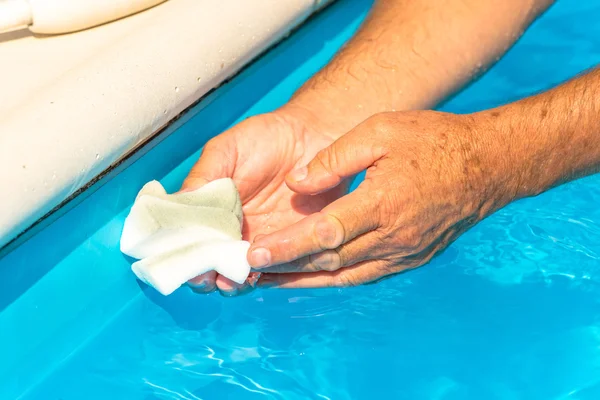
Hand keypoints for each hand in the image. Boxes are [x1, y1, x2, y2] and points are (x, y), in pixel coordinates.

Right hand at [180, 105, 347, 294]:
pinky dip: (269, 274)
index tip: (185, 263)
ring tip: (234, 278)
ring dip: (235, 282)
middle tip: (208, 277)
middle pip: (213, 266)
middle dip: (207, 277)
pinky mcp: (294, 246)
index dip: (184, 257)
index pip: (190, 243)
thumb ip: (203, 176)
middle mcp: (235, 233)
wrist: (312, 136)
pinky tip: (263, 270)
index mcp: (212, 213)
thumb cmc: (265, 138)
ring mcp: (264, 242)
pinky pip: (279, 268)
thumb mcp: (227, 150)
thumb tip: (177, 205)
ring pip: (244, 274)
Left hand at [250, 110, 508, 287]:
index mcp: (383, 203)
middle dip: (285, 267)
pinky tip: (311, 277)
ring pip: (343, 275)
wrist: (487, 165)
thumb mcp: (380, 131)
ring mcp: (403, 253)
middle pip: (328, 261)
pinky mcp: (410, 259)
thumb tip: (297, 182)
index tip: (253, 254)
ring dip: (304, 279)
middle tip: (247, 270)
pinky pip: (363, 275)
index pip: (324, 233)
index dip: (287, 246)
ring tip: (269, 279)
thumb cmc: (433, 141)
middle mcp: (392, 237)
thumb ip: (334, 159)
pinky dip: (332, 278)